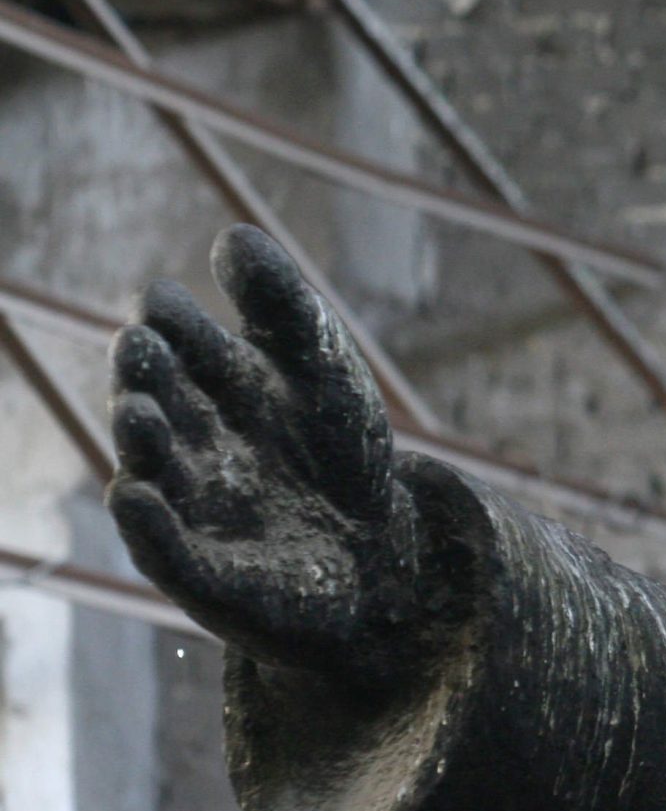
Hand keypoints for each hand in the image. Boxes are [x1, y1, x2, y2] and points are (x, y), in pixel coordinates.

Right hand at [108, 226, 438, 682]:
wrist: (384, 551)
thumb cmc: (340, 449)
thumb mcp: (322, 365)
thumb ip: (281, 302)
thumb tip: (232, 235)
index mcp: (213, 389)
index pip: (180, 345)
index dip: (171, 324)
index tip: (164, 299)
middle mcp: (189, 446)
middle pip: (156, 403)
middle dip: (146, 378)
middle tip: (141, 345)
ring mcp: (192, 510)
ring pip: (153, 472)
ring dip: (141, 442)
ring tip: (141, 411)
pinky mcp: (207, 575)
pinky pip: (167, 551)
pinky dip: (149, 526)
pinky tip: (136, 495)